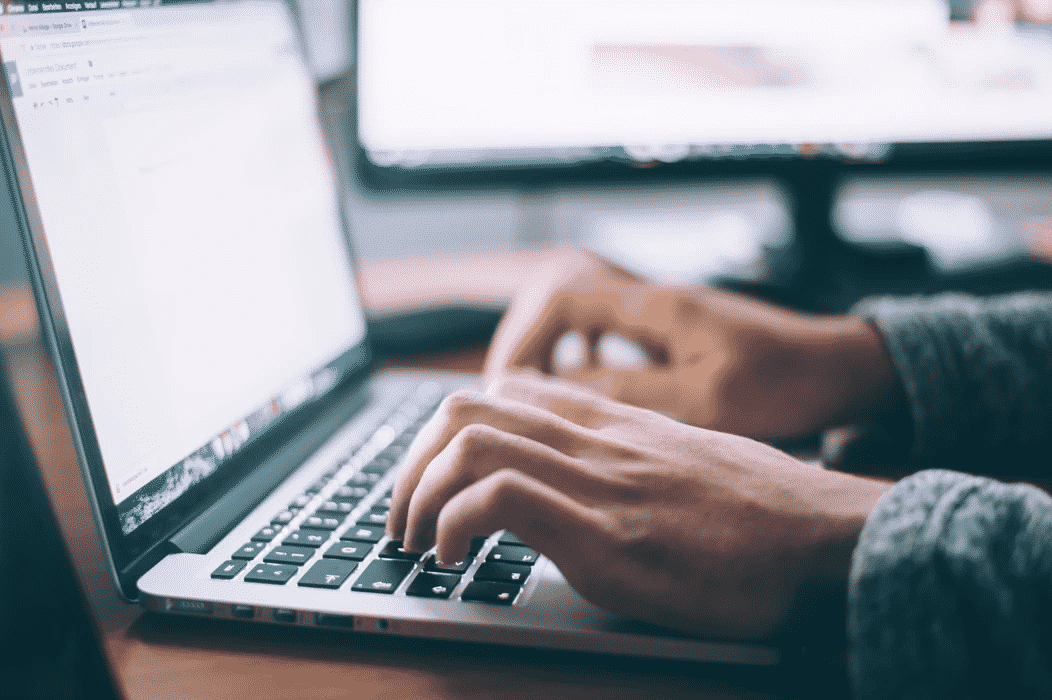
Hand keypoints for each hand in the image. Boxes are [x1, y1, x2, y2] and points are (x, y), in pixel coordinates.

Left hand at [387, 373, 890, 639]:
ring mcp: (599, 483)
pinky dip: (453, 523)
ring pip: (469, 441)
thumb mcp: (691, 464)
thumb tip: (593, 483)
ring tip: (415, 541)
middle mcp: (597, 441)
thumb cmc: (770, 513)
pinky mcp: (607, 536)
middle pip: (466, 408)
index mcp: (616, 423)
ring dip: (417, 493)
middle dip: (411, 462)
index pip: (506, 390)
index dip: (450, 431)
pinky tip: (453, 558)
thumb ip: (633, 459)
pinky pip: (498, 498)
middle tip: (403, 516)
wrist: (832, 540)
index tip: (436, 478)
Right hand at [485, 250, 901, 440]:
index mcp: (654, 306)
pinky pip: (612, 346)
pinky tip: (590, 407)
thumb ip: (627, 392)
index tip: (506, 388)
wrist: (844, 371)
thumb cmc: (786, 382)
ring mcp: (665, 320)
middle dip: (528, 351)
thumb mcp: (703, 397)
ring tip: (537, 408)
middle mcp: (653, 303)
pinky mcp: (677, 341)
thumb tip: (554, 395)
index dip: (523, 340)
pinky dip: (588, 371)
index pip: (561, 301)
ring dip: (555, 362)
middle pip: (562, 309)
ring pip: (584, 329)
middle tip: (509, 402)